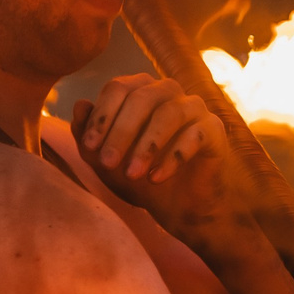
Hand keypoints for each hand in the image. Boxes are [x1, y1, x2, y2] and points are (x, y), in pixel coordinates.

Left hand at [70, 74, 242, 235]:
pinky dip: (173, 157)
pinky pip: (195, 135)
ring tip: (132, 174)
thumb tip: (79, 106)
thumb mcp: (104, 161)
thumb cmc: (138, 175)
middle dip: (120, 132)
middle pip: (142, 98)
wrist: (177, 205)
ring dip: (147, 145)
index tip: (89, 146)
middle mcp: (168, 91)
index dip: (101, 116)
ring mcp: (194, 107)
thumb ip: (87, 135)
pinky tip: (156, 178)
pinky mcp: (213, 129)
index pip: (118, 88)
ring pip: (169, 113)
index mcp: (139, 90)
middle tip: (107, 163)